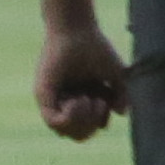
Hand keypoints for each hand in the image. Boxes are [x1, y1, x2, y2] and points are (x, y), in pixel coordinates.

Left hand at [35, 22, 129, 141]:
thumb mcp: (116, 74)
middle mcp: (66, 102)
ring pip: (65, 132)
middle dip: (92, 125)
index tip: (106, 101)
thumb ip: (121, 94)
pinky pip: (53, 122)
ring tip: (88, 98)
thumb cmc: (95, 47)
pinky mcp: (43, 95)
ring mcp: (54, 100)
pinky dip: (70, 118)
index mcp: (82, 99)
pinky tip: (78, 99)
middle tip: (98, 102)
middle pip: (78, 135)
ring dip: (83, 121)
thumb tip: (120, 114)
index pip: (89, 127)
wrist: (77, 30)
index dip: (100, 122)